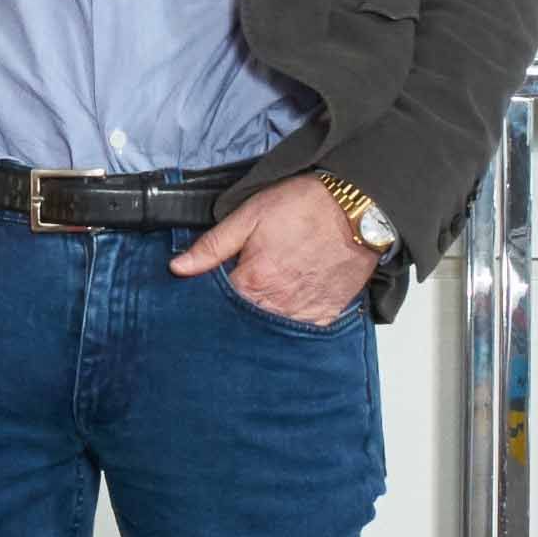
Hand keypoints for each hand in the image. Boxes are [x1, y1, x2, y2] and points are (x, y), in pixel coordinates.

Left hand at [176, 177, 373, 325]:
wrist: (358, 207)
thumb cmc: (305, 206)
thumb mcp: (250, 216)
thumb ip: (212, 246)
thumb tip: (178, 268)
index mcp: (253, 282)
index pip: (218, 305)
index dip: (211, 297)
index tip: (211, 289)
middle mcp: (278, 304)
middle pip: (245, 321)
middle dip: (236, 313)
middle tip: (240, 294)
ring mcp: (304, 312)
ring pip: (272, 329)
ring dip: (263, 319)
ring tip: (266, 298)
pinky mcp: (326, 314)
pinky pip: (302, 330)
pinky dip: (292, 323)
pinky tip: (288, 307)